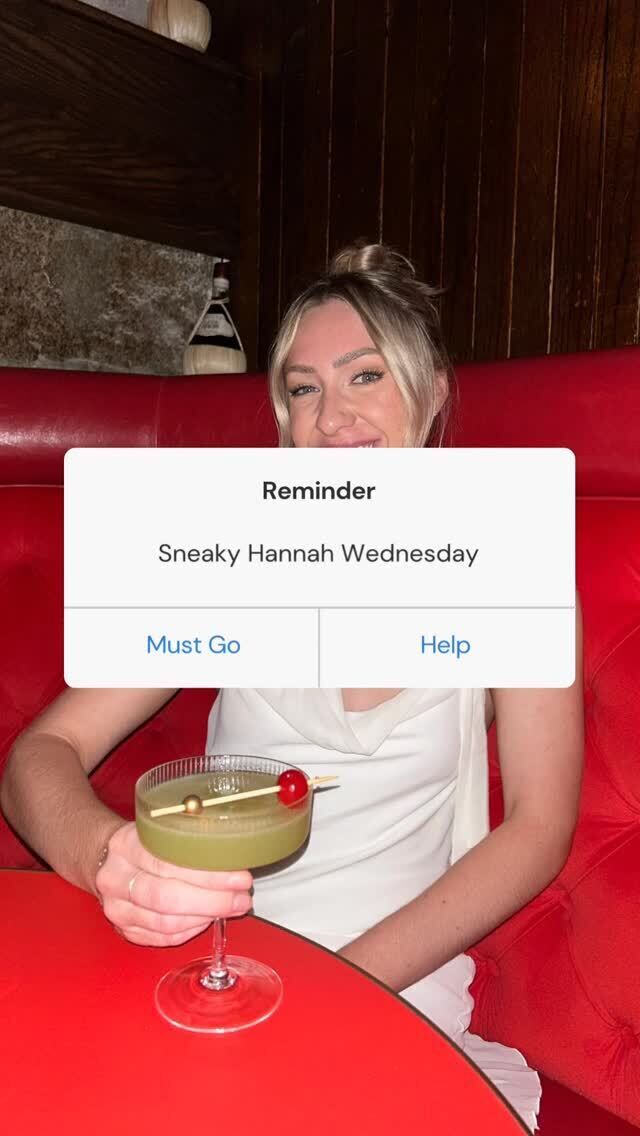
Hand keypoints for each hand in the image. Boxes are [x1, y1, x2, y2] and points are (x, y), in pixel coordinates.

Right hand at [95, 822, 252, 946]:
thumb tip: (236, 851)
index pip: (169, 864)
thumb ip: (188, 837)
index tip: (239, 877)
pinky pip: (161, 937)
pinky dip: (189, 930)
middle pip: (166, 898)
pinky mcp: (123, 929)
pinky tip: (207, 919)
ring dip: (205, 918)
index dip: (208, 875)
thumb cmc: (144, 842)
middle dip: (212, 901)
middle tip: (241, 898)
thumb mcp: (159, 827)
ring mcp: (116, 908)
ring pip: (165, 923)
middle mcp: (115, 879)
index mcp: (125, 845)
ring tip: (231, 908)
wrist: (106, 858)